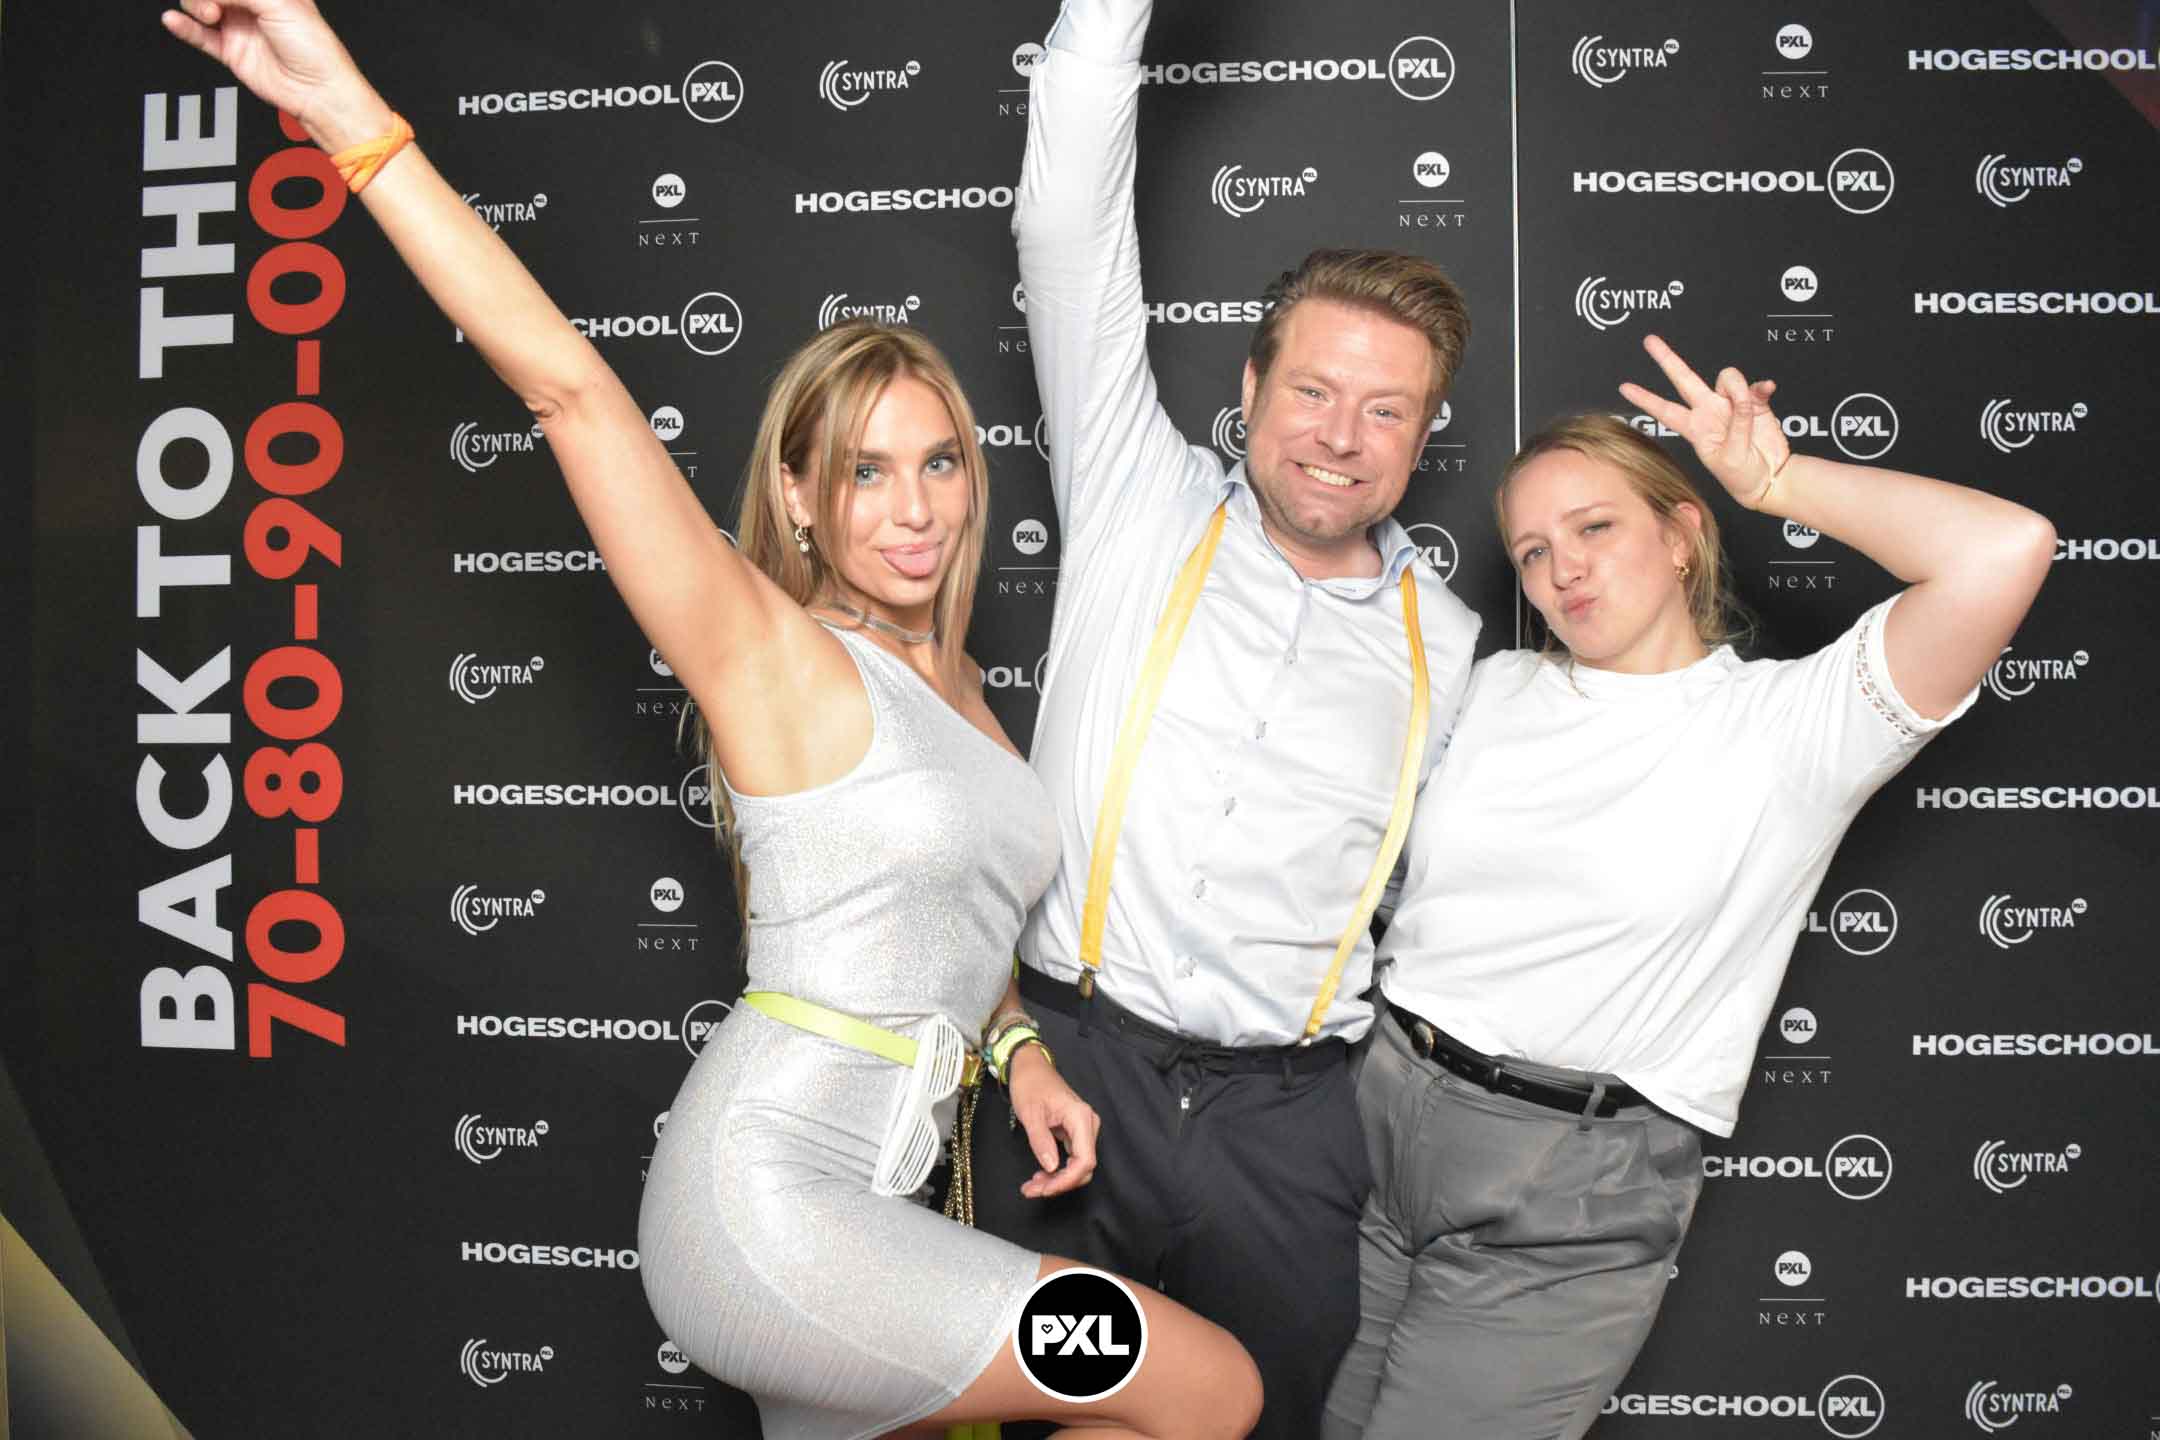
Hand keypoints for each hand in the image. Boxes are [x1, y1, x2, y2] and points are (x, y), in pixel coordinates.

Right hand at [160, 0, 384, 147]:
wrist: (317, 90)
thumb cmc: (314, 48)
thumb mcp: (278, 3)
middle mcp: (254, 6)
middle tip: (213, 2)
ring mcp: (240, 28)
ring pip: (201, 7)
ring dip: (196, 5)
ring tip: (209, 14)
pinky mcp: (231, 51)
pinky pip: (199, 36)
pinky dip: (184, 27)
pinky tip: (174, 20)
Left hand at [1005, 1046, 1098, 1198]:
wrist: (1029, 1067)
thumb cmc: (1030, 1085)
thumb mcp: (1030, 1113)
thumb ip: (1041, 1141)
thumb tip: (1051, 1168)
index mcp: (1080, 1117)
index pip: (1085, 1160)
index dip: (1067, 1180)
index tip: (1046, 1189)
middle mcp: (1087, 1124)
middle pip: (1083, 1167)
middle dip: (1059, 1184)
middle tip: (1032, 1190)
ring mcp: (1083, 1129)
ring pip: (1077, 1166)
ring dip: (1057, 1180)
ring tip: (1032, 1185)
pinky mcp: (1075, 1133)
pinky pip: (1071, 1158)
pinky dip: (1056, 1171)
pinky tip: (1040, 1176)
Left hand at [1618, 334, 1791, 509]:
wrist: (1768, 478)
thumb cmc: (1741, 476)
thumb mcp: (1731, 456)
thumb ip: (1736, 425)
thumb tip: (1742, 400)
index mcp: (1696, 428)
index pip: (1665, 410)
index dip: (1645, 399)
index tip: (1624, 388)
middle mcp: (1710, 411)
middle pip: (1684, 379)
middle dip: (1667, 359)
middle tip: (1649, 340)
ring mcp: (1731, 405)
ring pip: (1726, 377)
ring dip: (1737, 387)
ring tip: (1747, 406)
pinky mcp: (1755, 403)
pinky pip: (1755, 385)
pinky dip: (1760, 386)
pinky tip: (1766, 389)